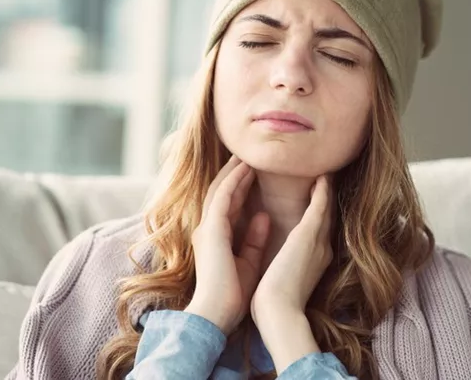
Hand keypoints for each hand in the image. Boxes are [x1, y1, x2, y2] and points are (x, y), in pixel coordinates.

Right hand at [184, 156, 269, 335]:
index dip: (240, 187)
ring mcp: (207, 229)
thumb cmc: (232, 295)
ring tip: (247, 156)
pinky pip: (222, 198)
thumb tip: (264, 216)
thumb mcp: (249, 261)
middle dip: (234, 174)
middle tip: (248, 156)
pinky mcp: (211, 231)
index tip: (253, 172)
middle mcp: (208, 230)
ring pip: (220, 190)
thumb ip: (254, 238)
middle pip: (221, 193)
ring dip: (233, 172)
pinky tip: (244, 169)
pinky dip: (233, 181)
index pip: (228, 205)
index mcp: (216, 239)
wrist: (217, 314)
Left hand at [251, 174, 332, 316]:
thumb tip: (281, 262)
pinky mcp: (309, 235)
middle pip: (328, 218)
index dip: (319, 215)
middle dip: (327, 199)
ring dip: (327, 189)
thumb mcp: (282, 280)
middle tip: (327, 179)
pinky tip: (323, 177)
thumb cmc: (275, 304)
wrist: (279, 313)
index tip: (317, 201)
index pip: (318, 232)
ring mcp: (318, 241)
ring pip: (327, 208)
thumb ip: (286, 267)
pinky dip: (323, 191)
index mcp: (314, 260)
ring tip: (326, 173)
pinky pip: (320, 205)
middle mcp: (322, 249)